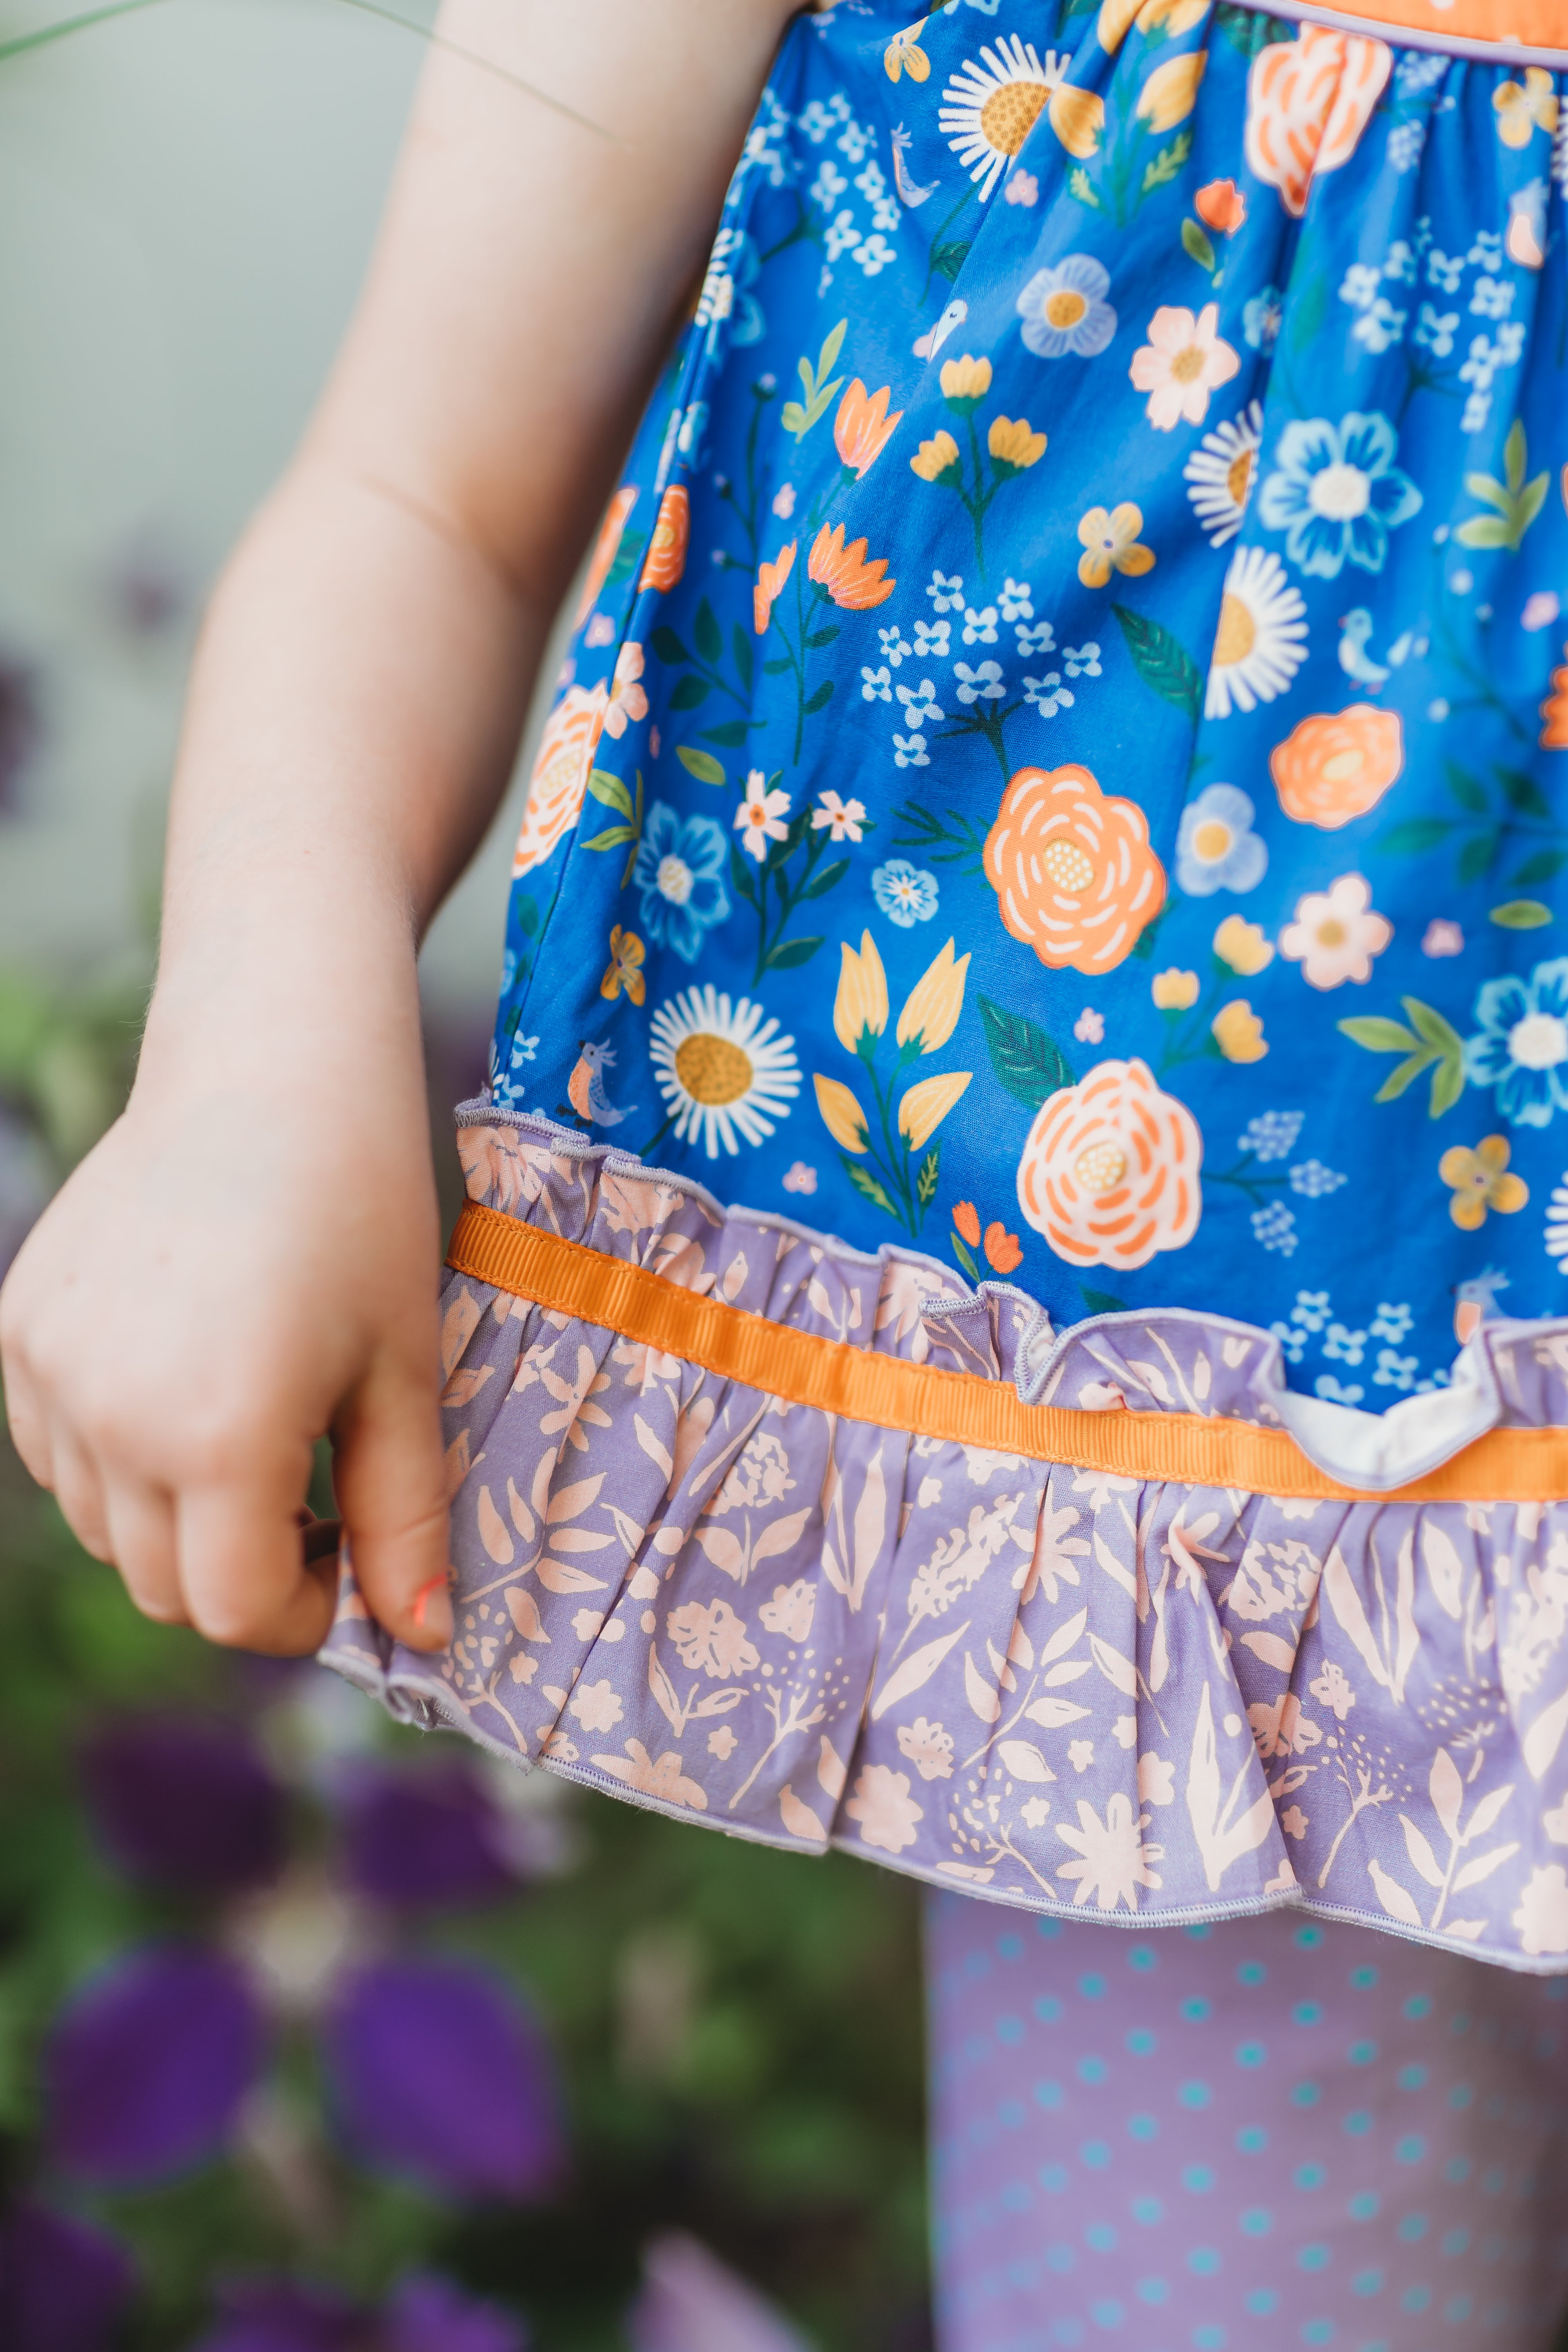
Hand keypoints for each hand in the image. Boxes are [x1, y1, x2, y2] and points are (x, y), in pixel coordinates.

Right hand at [0, 1032, 452, 1657]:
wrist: (270, 1074)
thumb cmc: (363, 1216)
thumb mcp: (406, 1375)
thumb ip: (405, 1516)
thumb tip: (423, 1635)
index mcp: (215, 1435)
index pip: (238, 1610)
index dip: (306, 1615)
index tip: (351, 1567)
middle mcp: (111, 1415)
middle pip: (165, 1586)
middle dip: (247, 1576)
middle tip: (318, 1508)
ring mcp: (50, 1372)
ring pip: (105, 1529)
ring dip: (180, 1521)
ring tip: (257, 1433)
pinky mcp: (20, 1332)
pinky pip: (63, 1455)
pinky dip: (120, 1459)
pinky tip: (187, 1385)